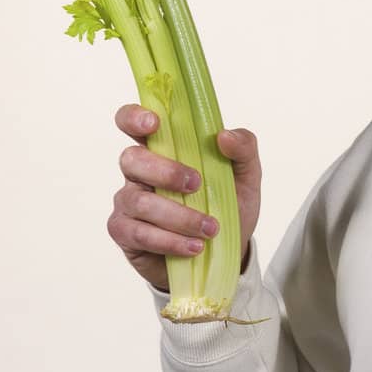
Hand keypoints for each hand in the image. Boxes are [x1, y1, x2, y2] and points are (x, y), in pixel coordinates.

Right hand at [107, 105, 261, 292]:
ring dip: (178, 216)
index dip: (134, 117)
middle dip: (165, 172)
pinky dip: (170, 241)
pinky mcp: (125, 232)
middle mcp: (139, 171)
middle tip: (197, 184)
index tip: (153, 123)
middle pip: (131, 159)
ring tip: (209, 229)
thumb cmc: (228, 206)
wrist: (227, 254)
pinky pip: (139, 233)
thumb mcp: (246, 177)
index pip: (132, 122)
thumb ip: (243, 149)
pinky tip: (193, 246)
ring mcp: (128, 201)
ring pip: (139, 201)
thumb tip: (224, 136)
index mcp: (162, 147)